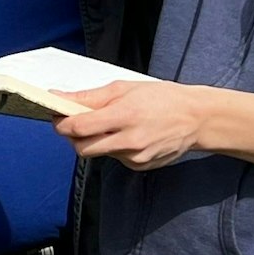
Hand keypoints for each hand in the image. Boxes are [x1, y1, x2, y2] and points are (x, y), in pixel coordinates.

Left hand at [54, 81, 217, 170]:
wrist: (196, 119)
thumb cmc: (161, 98)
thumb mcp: (125, 88)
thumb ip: (90, 97)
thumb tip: (59, 97)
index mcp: (125, 115)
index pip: (79, 127)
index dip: (62, 123)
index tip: (56, 116)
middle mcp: (129, 140)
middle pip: (82, 148)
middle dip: (72, 137)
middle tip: (74, 123)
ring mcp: (135, 157)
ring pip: (98, 154)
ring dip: (94, 141)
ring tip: (107, 125)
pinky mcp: (140, 166)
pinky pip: (115, 158)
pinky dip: (112, 147)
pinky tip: (126, 135)